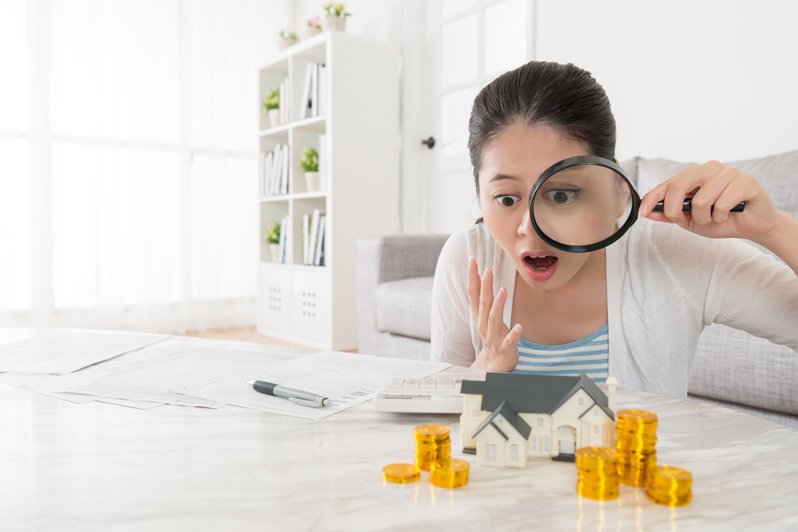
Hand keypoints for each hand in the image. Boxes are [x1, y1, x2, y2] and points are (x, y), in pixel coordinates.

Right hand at [467, 257, 522, 371]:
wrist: (494, 363)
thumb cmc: (492, 335)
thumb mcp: (485, 315)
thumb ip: (484, 297)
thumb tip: (484, 274)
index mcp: (478, 315)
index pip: (473, 293)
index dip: (472, 277)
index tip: (473, 260)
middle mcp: (483, 324)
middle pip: (483, 303)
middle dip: (485, 287)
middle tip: (488, 270)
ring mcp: (493, 336)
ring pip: (493, 320)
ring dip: (498, 305)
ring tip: (503, 291)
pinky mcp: (504, 347)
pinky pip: (509, 341)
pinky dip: (513, 334)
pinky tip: (519, 327)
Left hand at [638, 160, 781, 244]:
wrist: (753, 226)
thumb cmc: (721, 219)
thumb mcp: (690, 220)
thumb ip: (670, 215)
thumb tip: (649, 212)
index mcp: (695, 175)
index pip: (668, 183)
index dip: (652, 198)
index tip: (643, 213)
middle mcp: (709, 169)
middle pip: (679, 185)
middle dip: (676, 209)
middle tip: (687, 221)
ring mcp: (728, 172)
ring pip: (701, 199)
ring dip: (705, 218)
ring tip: (715, 218)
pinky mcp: (745, 181)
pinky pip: (722, 203)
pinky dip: (722, 216)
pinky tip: (729, 214)